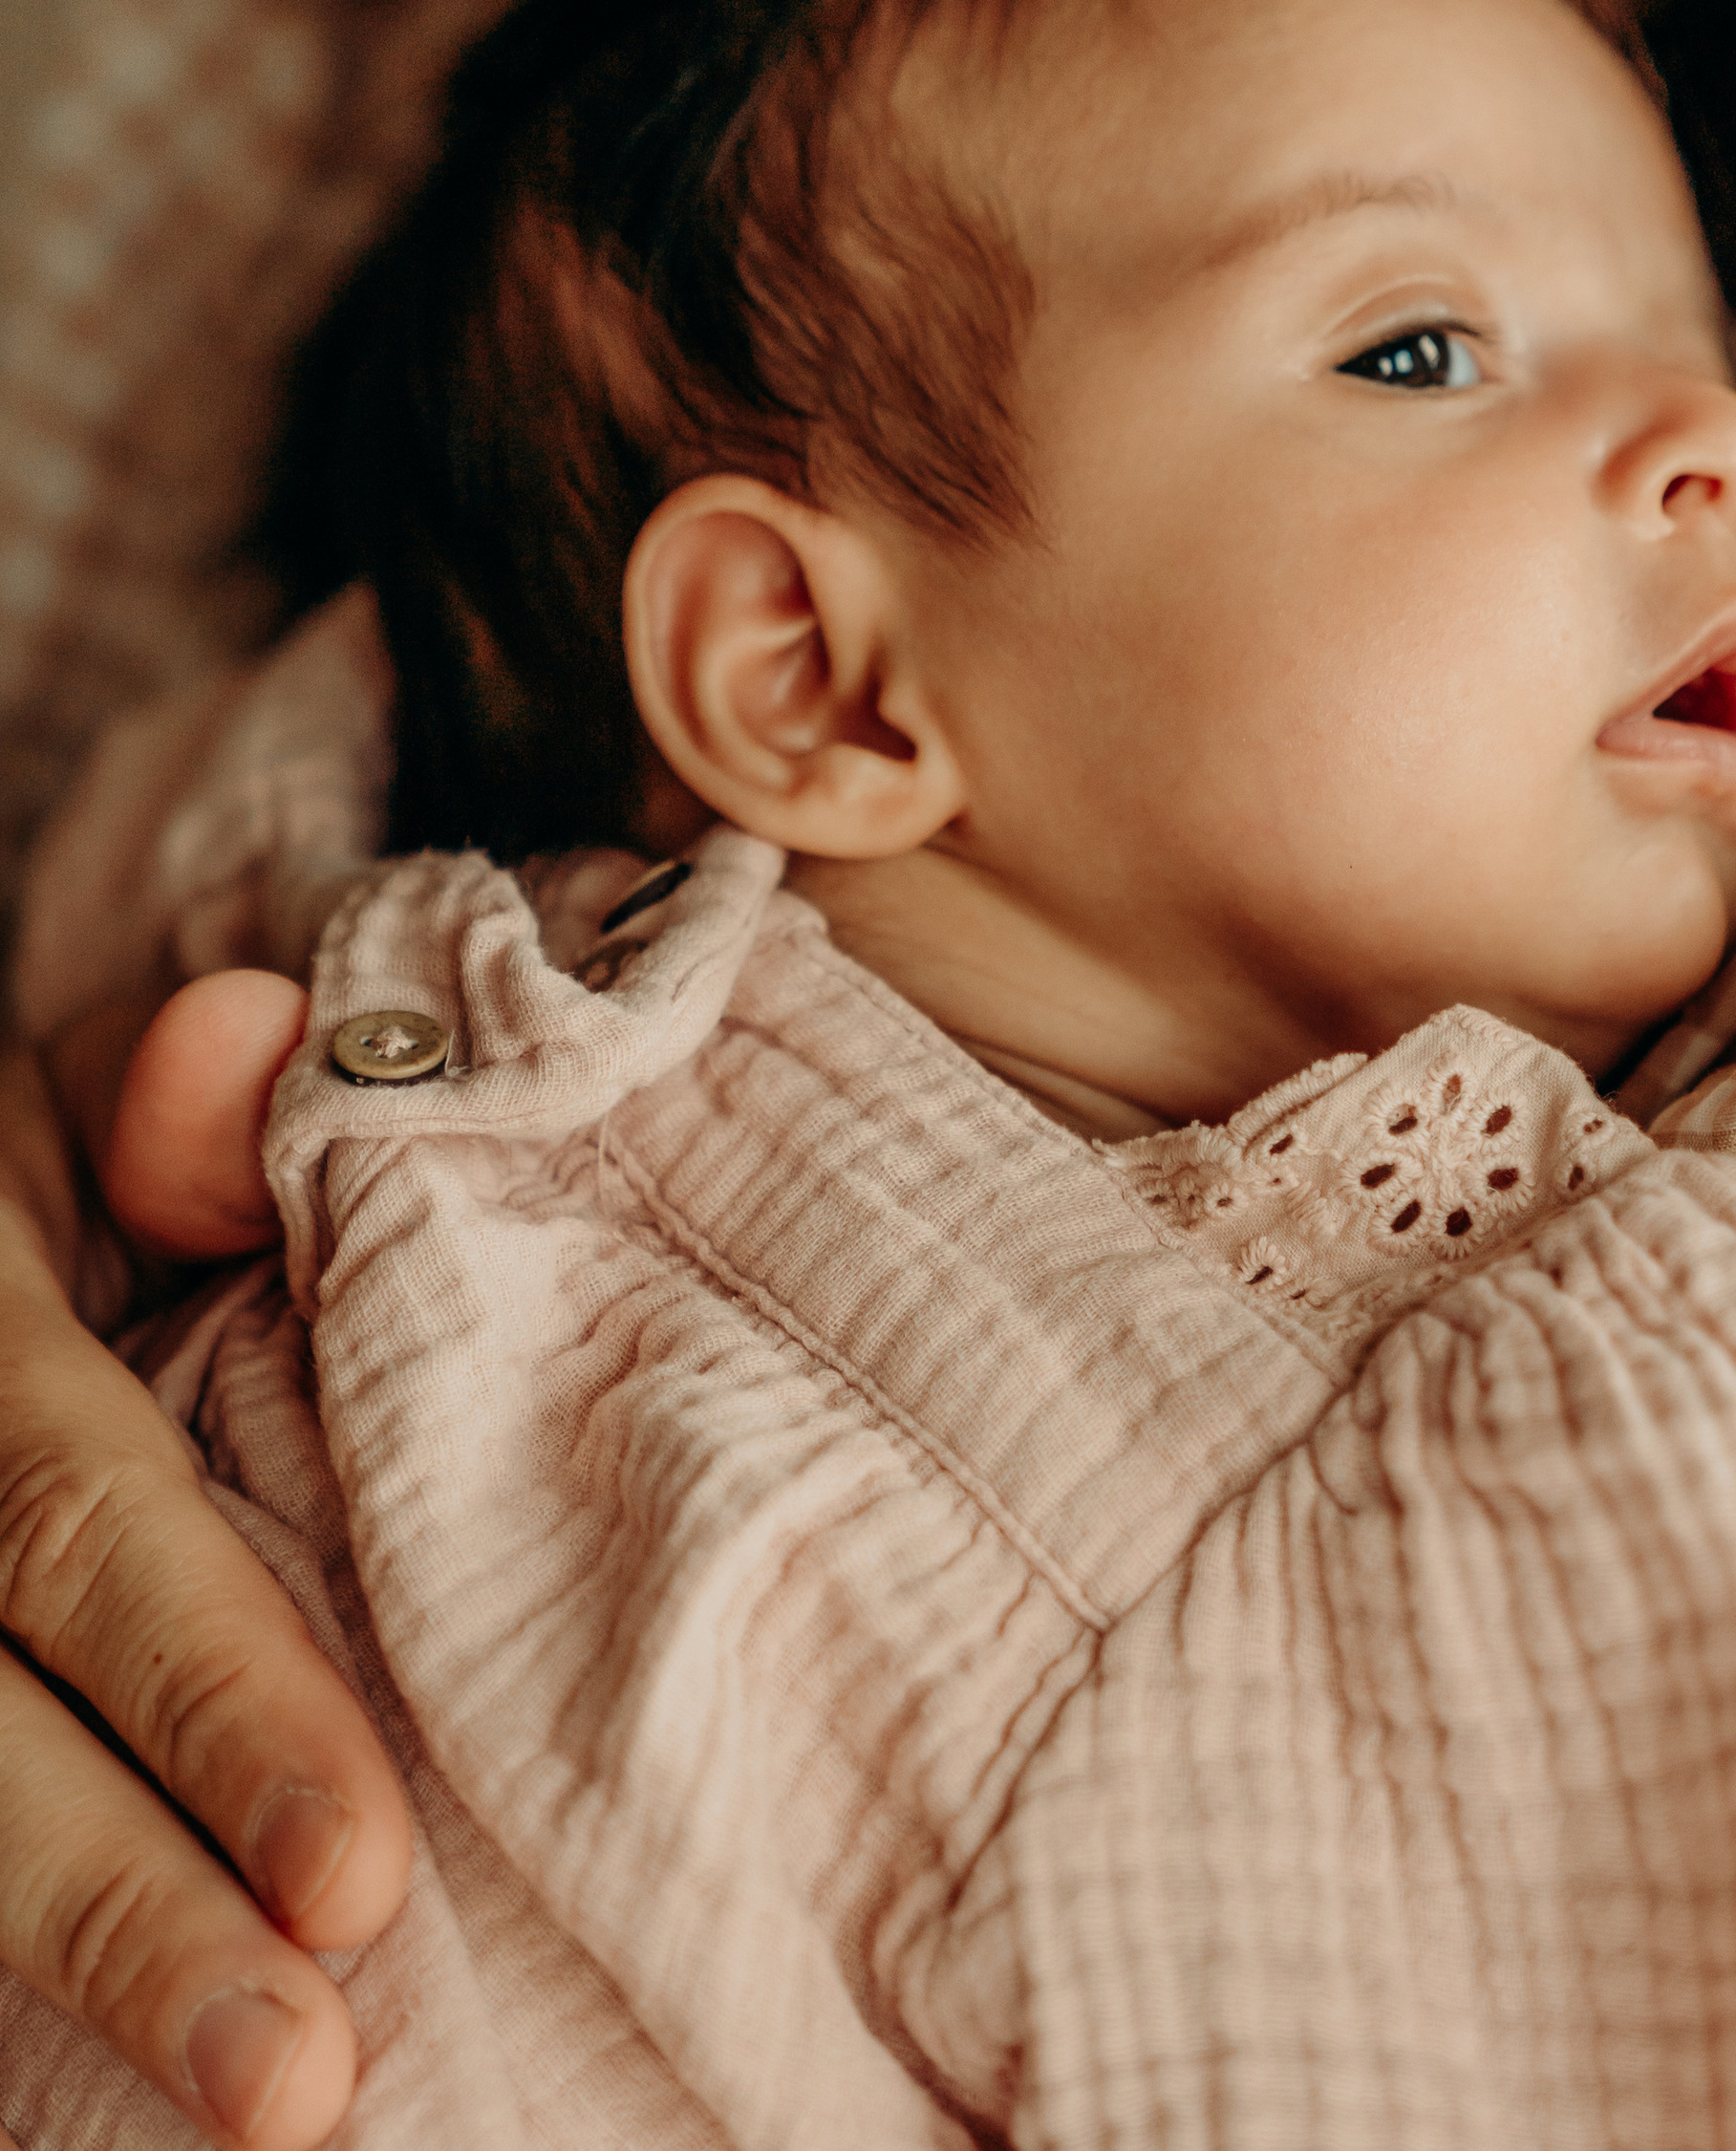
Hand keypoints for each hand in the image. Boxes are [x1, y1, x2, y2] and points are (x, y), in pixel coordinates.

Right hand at [0, 980, 410, 2147]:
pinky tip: (75, 2099)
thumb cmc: (19, 1177)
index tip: (356, 1875)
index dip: (205, 1693)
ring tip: (232, 2112)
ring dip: (41, 1989)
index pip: (67, 1518)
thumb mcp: (56, 1101)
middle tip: (293, 2086)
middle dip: (115, 1916)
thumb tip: (255, 1039)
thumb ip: (165, 1112)